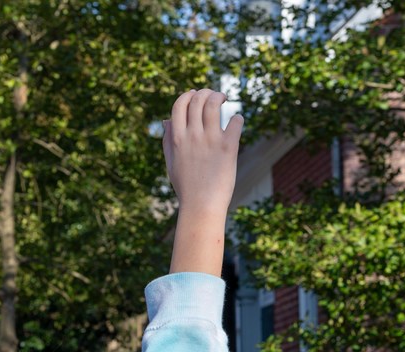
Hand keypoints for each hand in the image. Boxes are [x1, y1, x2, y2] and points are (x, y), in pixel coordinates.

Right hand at [163, 89, 242, 274]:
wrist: (201, 206)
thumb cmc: (186, 187)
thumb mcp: (171, 163)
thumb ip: (168, 141)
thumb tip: (166, 120)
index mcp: (178, 138)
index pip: (180, 104)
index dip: (188, 95)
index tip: (196, 96)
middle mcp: (193, 136)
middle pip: (197, 99)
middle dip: (206, 92)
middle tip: (215, 97)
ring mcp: (210, 140)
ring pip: (214, 104)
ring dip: (220, 96)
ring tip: (225, 99)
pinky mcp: (228, 148)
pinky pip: (235, 122)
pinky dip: (237, 118)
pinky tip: (236, 123)